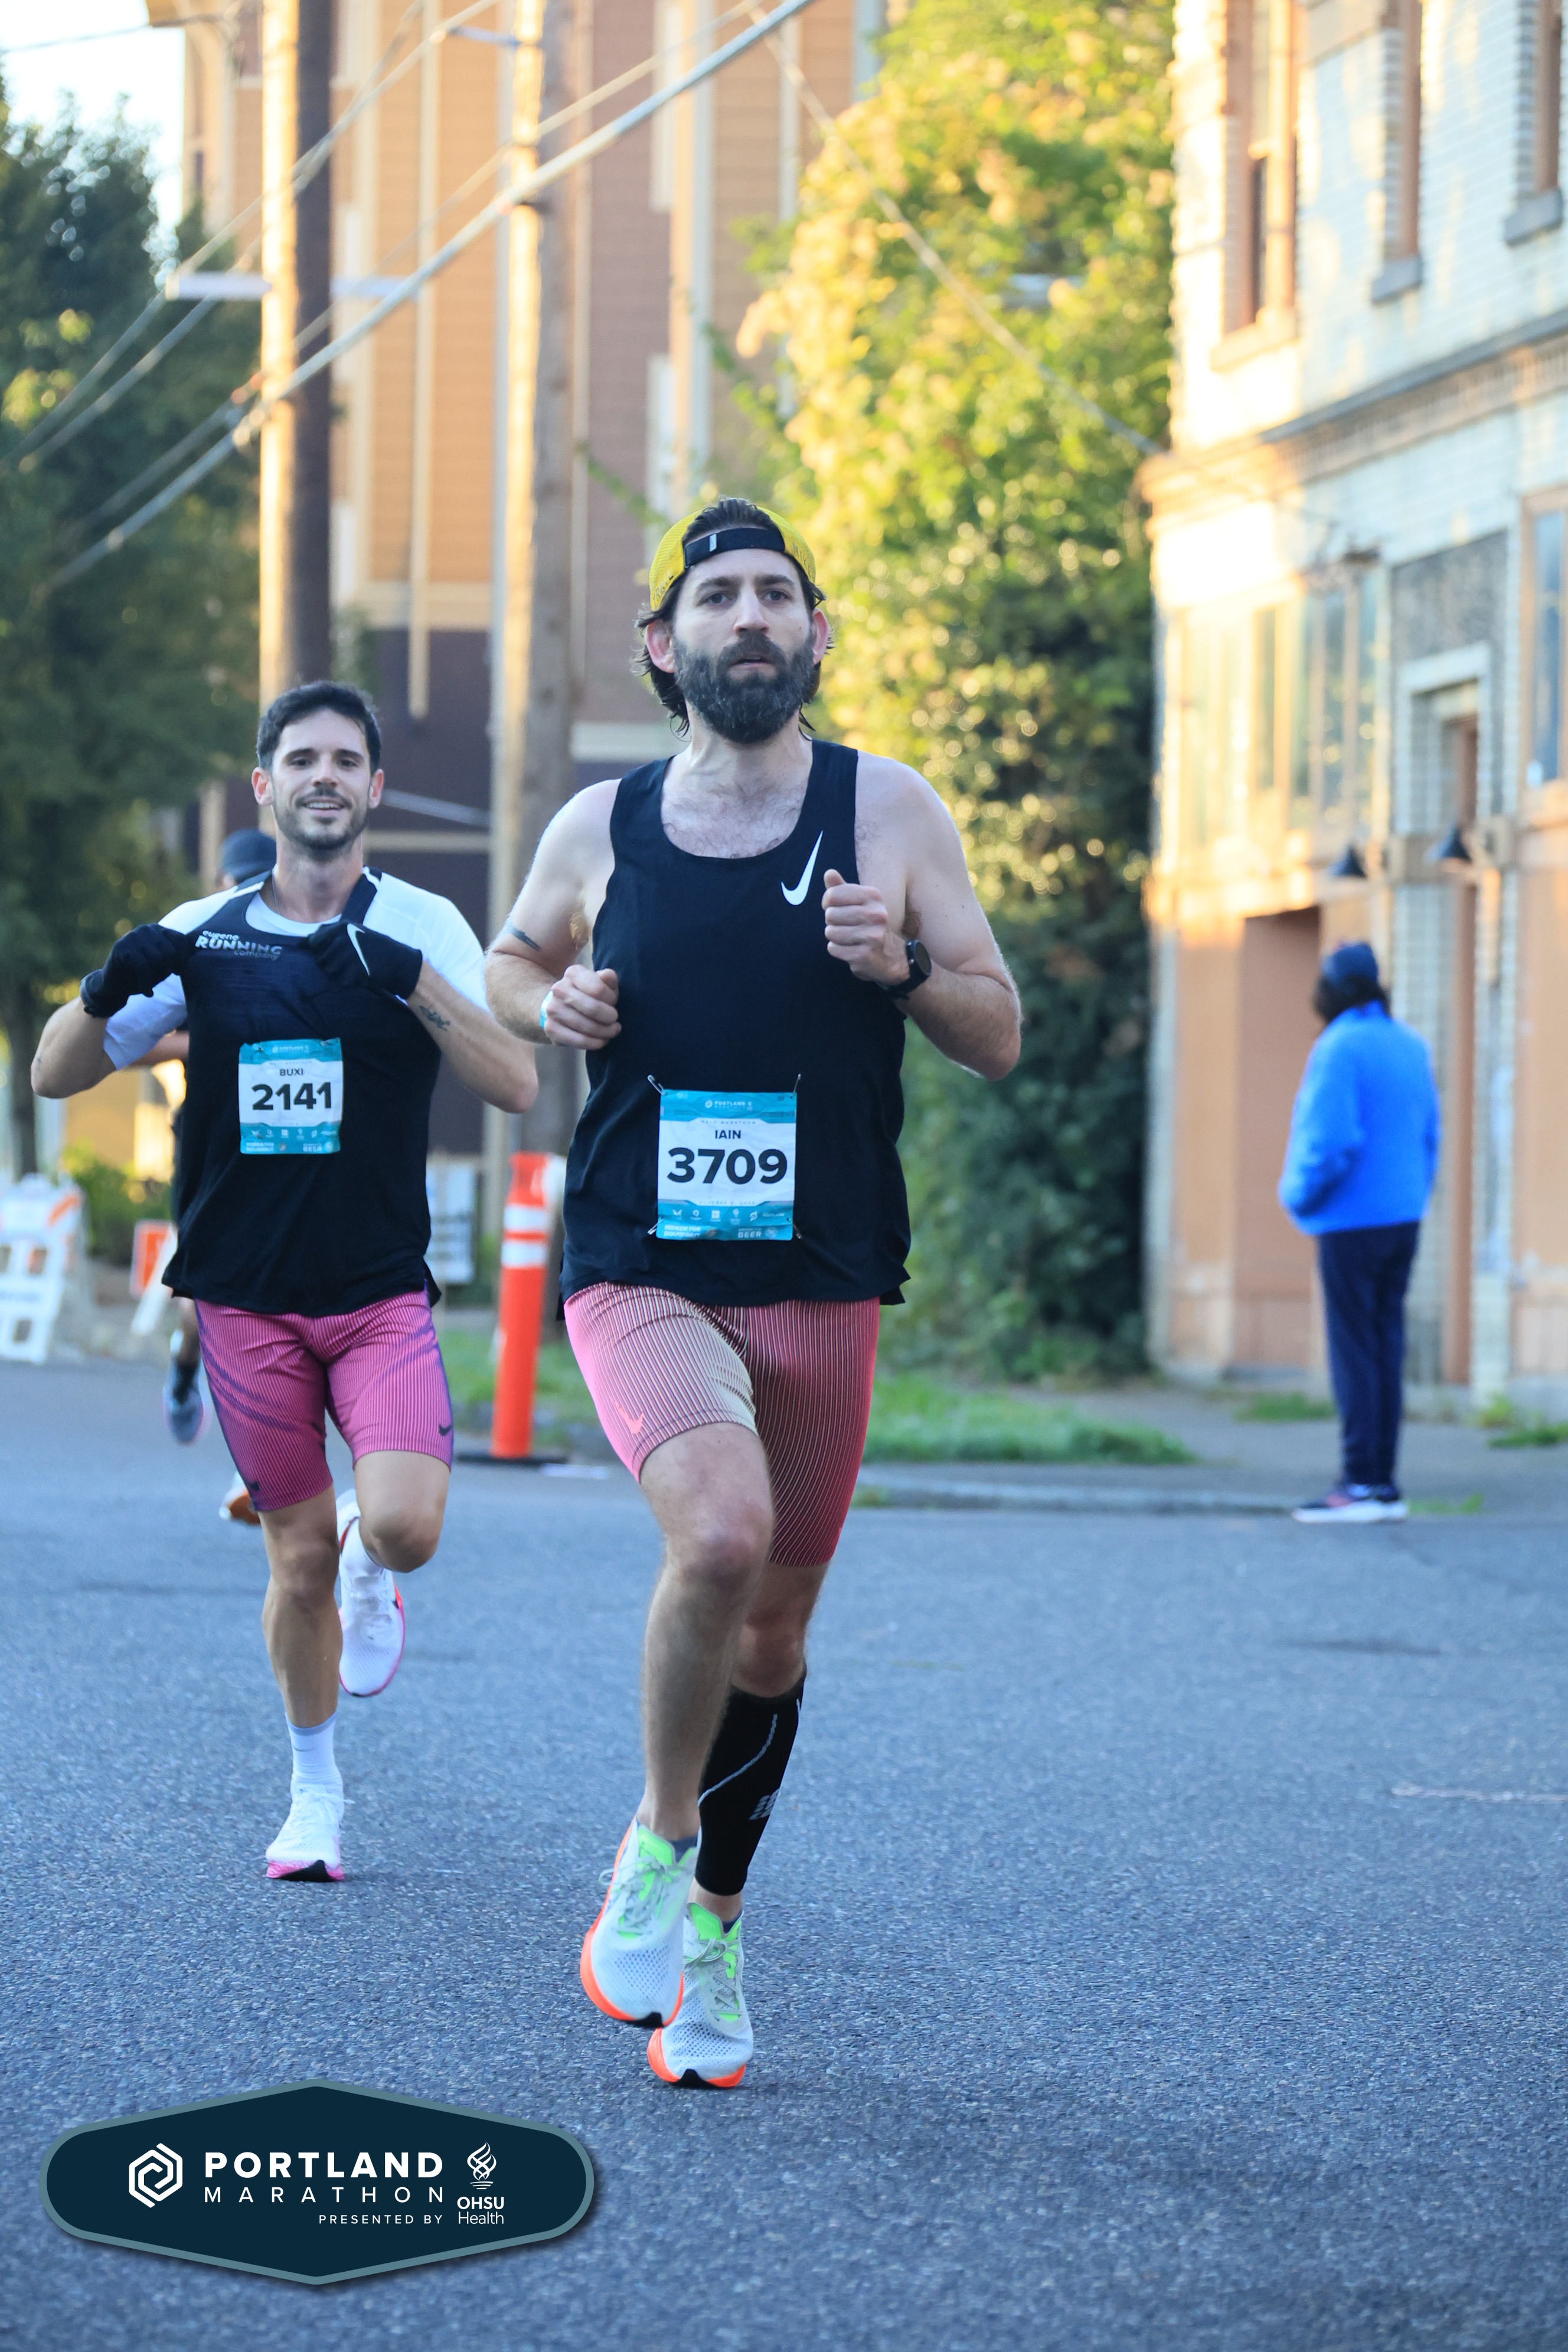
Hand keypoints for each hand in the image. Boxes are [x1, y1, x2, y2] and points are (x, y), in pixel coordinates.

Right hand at [80, 924, 195, 1019]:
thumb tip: (202, 949)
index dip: (183, 960)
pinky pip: (143, 967)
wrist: (113, 986)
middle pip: (171, 952)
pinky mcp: (121, 948)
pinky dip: (146, 984)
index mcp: (159, 930)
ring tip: (148, 983)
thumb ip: (179, 958)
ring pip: (158, 959)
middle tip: (157, 979)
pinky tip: (146, 992)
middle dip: (167, 971)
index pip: (182, 941)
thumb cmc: (142, 976)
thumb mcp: (164, 966)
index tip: (176, 972)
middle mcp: (146, 929)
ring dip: (155, 978)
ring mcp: (132, 937)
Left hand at [308, 921, 423, 999]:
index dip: (319, 952)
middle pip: (320, 959)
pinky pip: (340, 981)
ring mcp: (347, 956)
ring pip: (328, 971)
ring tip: (353, 969)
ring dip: (338, 974)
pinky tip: (359, 975)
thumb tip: (301, 943)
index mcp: (341, 928)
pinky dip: (348, 981)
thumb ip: (327, 936)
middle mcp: (342, 940)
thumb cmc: (373, 947)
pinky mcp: (353, 972)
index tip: (331, 955)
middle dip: (330, 964)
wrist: (398, 961)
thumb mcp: (352, 933)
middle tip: (347, 963)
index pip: (314, 943)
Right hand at [541, 966, 619, 1047]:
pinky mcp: (551, 1029)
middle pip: (592, 1008)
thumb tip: (608, 976)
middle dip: (610, 1018)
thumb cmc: (588, 995)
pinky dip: (595, 1043)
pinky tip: (601, 1041)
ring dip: (605, 1032)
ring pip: (587, 1026)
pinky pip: (578, 1040)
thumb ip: (608, 979)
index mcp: (573, 973)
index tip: (613, 1003)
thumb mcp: (601, 983)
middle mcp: (559, 989)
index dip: (611, 999)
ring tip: (612, 1031)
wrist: (561, 1007)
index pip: (598, 989)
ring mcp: (553, 1009)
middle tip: (615, 1022)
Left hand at [821, 869, 907, 985]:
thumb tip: (828, 873)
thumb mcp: (860, 903)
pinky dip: (837, 950)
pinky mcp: (865, 955)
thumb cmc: (870, 926)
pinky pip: (833, 948)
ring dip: (835, 937)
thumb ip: (842, 888)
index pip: (832, 894)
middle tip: (847, 926)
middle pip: (830, 914)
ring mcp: (872, 936)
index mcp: (874, 897)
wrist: (892, 958)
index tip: (836, 907)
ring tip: (850, 938)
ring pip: (830, 932)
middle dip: (833, 922)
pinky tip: (851, 949)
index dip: (828, 903)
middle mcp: (876, 915)